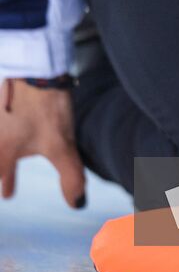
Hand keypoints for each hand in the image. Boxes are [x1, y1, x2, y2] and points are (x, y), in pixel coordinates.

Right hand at [0, 78, 86, 207]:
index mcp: (5, 150)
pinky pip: (2, 114)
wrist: (37, 67)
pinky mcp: (3, 96)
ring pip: (0, 134)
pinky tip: (13, 120)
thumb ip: (70, 176)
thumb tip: (78, 204)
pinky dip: (5, 122)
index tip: (8, 195)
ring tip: (9, 155)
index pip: (2, 173)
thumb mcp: (62, 145)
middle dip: (3, 170)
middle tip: (7, 186)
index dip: (7, 184)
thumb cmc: (47, 107)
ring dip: (4, 150)